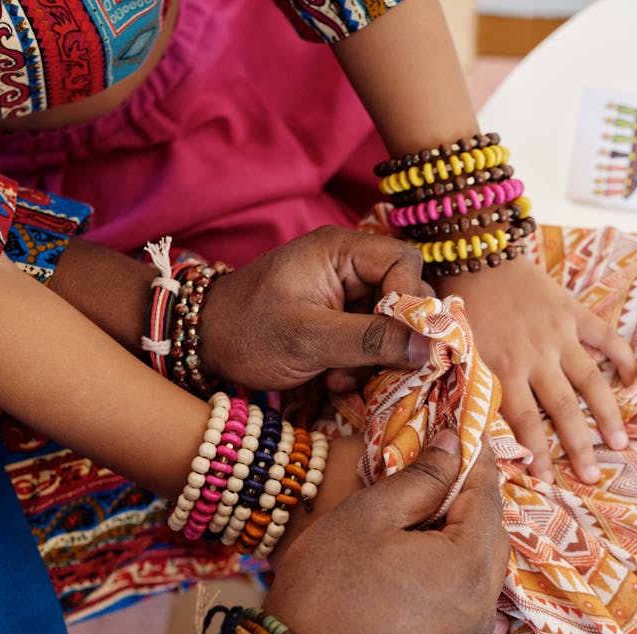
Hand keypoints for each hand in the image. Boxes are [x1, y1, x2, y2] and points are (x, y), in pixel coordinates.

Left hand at [200, 226, 433, 389]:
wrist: (205, 345)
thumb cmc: (248, 332)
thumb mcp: (309, 339)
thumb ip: (370, 340)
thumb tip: (430, 347)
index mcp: (340, 250)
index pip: (404, 262)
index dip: (411, 300)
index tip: (401, 340)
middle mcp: (349, 266)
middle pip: (404, 295)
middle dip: (394, 337)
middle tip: (376, 368)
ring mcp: (345, 293)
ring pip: (392, 324)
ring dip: (376, 358)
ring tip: (342, 379)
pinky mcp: (340, 320)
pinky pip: (372, 340)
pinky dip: (361, 365)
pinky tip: (334, 380)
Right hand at [263, 432, 508, 633]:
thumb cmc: (325, 591)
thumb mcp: (367, 516)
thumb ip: (421, 478)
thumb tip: (457, 445)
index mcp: (469, 564)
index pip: (488, 496)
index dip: (477, 462)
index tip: (465, 435)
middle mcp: (483, 605)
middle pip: (492, 536)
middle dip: (470, 503)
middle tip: (436, 477)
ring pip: (481, 574)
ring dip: (461, 543)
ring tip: (420, 524)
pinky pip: (465, 607)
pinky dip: (451, 580)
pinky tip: (414, 571)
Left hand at [443, 259, 636, 482]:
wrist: (476, 253)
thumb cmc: (459, 304)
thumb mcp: (454, 349)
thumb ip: (468, 384)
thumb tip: (471, 428)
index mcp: (502, 367)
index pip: (523, 421)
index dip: (536, 453)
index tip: (547, 480)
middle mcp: (535, 356)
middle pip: (563, 409)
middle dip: (579, 446)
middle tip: (594, 477)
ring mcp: (559, 333)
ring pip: (590, 380)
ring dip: (608, 413)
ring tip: (620, 442)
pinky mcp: (573, 311)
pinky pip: (604, 336)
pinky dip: (622, 355)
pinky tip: (636, 377)